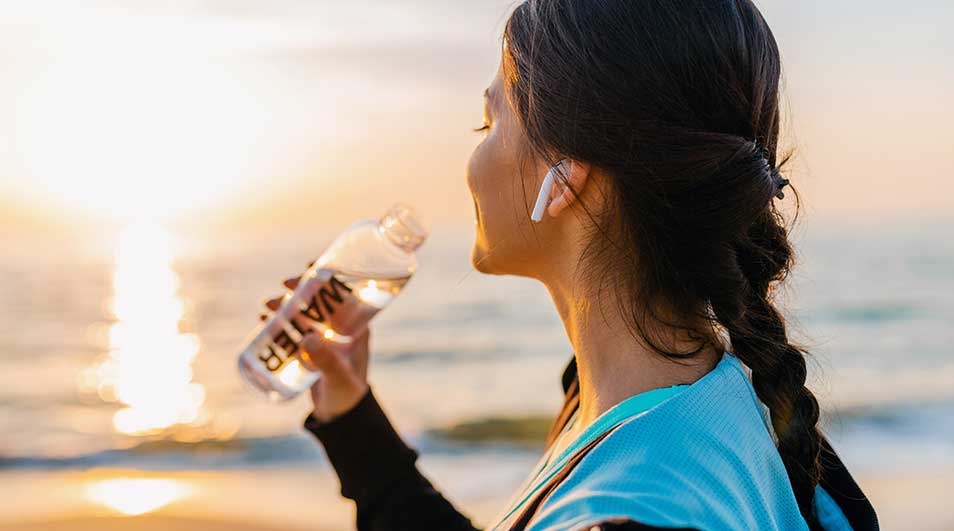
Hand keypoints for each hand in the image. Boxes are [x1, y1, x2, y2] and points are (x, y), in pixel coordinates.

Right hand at [263, 275, 370, 422]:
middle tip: (284, 285)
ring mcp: (324, 339)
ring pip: (304, 314)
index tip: (311, 266)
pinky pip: (293, 331)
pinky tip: (264, 321)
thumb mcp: (339, 378)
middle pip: (320, 301)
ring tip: (267, 306)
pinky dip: (280, 323)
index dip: (328, 278)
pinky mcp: (310, 350)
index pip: (343, 295)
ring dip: (286, 306)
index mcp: (357, 328)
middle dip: (301, 290)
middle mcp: (341, 329)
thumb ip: (327, 362)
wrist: (341, 417)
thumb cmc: (349, 396)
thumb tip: (307, 339)